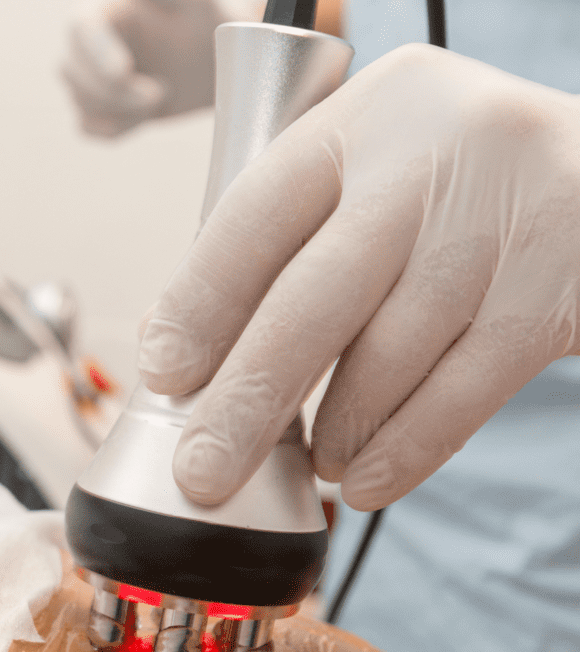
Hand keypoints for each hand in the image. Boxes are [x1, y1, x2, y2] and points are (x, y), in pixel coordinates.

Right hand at [61, 0, 262, 137]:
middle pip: (73, 72)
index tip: (124, 73)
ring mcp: (86, 78)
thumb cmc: (198, 25)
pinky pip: (88, 127)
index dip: (98, 54)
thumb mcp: (191, 2)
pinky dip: (119, 127)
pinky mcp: (92, 107)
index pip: (81, 30)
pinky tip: (147, 112)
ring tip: (162, 93)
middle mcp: (85, 44)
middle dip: (115, 92)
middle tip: (161, 93)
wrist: (203, 62)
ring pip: (82, 103)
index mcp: (103, 11)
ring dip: (124, 110)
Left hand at [137, 44, 579, 509]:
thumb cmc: (458, 194)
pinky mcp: (557, 290)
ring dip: (335, 432)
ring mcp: (504, 217)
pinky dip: (401, 452)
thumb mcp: (374, 179)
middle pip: (311, 301)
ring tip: (316, 463)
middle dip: (246, 402)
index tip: (162, 374)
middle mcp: (434, 153)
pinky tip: (364, 481)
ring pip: (384, 359)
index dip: (198, 305)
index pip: (254, 216)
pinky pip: (456, 397)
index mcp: (365, 119)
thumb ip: (292, 244)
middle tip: (202, 473)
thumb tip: (187, 350)